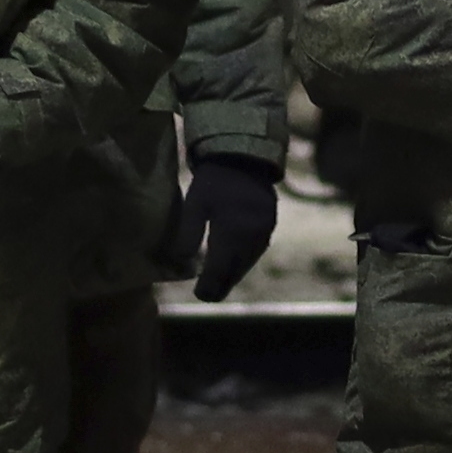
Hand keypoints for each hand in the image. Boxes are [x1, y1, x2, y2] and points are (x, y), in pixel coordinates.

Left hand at [172, 151, 281, 303]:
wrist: (244, 156)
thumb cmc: (214, 180)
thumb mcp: (195, 204)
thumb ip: (189, 234)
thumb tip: (182, 261)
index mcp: (231, 233)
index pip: (219, 270)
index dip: (209, 286)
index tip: (199, 295)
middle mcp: (250, 237)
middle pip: (235, 271)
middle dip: (220, 285)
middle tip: (207, 296)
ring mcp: (263, 232)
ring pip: (247, 263)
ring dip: (233, 275)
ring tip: (219, 285)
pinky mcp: (269, 226)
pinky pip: (256, 251)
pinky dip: (243, 261)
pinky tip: (234, 264)